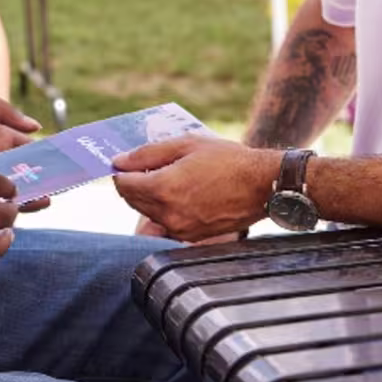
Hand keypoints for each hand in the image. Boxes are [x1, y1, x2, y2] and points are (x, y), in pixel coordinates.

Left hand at [112, 137, 280, 241]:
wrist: (262, 186)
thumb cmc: (228, 160)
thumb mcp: (186, 145)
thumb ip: (147, 153)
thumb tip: (118, 161)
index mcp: (164, 188)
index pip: (123, 184)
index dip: (120, 171)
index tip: (124, 163)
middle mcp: (168, 213)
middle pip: (132, 200)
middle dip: (132, 183)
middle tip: (143, 167)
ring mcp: (180, 228)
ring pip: (147, 213)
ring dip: (147, 196)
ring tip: (166, 176)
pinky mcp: (191, 236)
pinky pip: (165, 221)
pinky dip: (163, 207)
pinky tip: (179, 192)